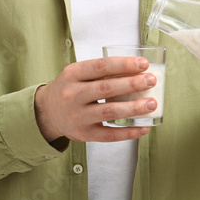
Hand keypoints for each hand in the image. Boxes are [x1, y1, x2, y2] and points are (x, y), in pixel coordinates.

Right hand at [34, 56, 156, 142]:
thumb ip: (100, 72)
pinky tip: (143, 127)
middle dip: (132, 84)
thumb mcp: (77, 74)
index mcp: (72, 75)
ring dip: (133, 107)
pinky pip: (110, 135)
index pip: (100, 66)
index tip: (143, 64)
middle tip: (151, 81)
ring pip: (109, 112)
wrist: (47, 112)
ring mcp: (78, 116)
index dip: (123, 65)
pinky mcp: (84, 134)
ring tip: (151, 103)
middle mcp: (72, 95)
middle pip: (106, 88)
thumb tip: (136, 70)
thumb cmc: (69, 89)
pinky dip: (129, 132)